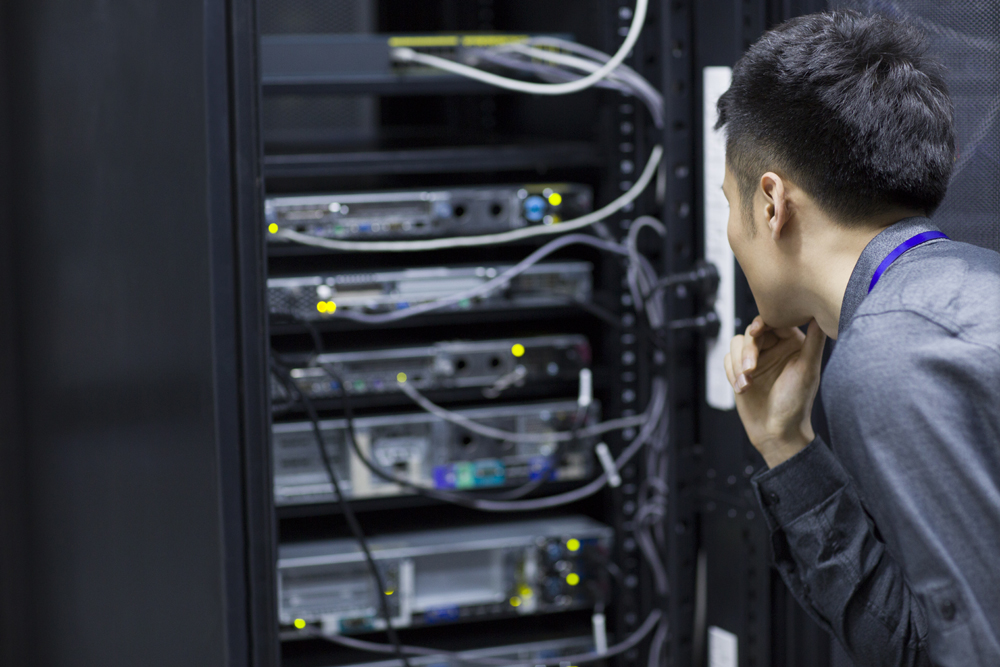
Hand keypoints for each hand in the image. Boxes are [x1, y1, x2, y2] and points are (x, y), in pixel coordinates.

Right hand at [724, 317, 826, 467]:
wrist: (776, 432)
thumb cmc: (796, 404)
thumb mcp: (807, 370)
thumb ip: (814, 341)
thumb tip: (821, 314)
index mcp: (792, 344)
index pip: (773, 322)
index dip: (762, 323)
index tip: (756, 332)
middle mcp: (773, 349)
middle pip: (751, 332)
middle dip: (747, 350)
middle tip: (750, 369)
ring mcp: (755, 360)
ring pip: (736, 345)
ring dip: (737, 363)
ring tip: (745, 382)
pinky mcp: (739, 371)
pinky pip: (727, 359)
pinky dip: (731, 372)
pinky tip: (741, 388)